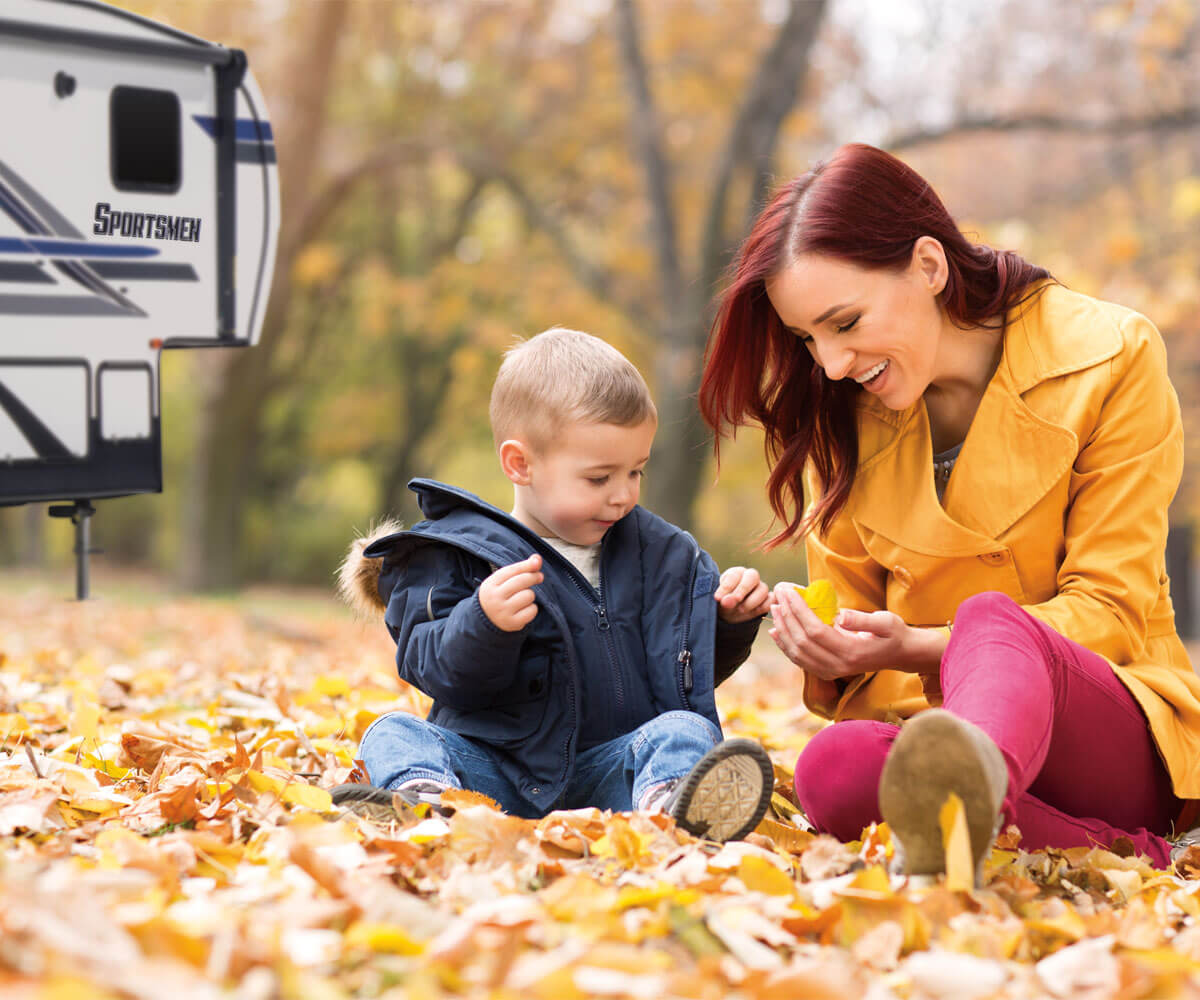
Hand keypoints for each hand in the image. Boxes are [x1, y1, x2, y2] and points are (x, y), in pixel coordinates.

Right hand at [478, 554, 542, 631]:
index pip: (512, 571)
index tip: (537, 563)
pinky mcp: (513, 623)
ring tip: (523, 598)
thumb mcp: (503, 580)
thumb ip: (520, 568)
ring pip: (529, 595)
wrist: (487, 619)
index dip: (527, 565)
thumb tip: (537, 558)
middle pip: (522, 581)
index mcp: (490, 585)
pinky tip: (524, 608)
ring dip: (530, 595)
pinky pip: (532, 610)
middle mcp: (495, 598)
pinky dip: (532, 608)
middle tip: (539, 577)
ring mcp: (503, 612)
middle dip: (534, 577)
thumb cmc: (499, 595)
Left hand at [714, 566, 770, 622]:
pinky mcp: (769, 598)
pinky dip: (764, 606)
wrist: (732, 612)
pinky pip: (771, 600)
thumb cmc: (725, 601)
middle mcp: (750, 577)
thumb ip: (724, 599)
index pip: (734, 575)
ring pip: (763, 589)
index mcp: (737, 572)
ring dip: (751, 601)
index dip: (726, 586)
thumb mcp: (721, 600)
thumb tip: (727, 602)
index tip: (718, 598)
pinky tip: (754, 612)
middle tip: (733, 601)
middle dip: (742, 589)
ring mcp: (761, 587)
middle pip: (753, 576)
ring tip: (740, 610)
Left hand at [767, 581, 941, 678]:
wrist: (901, 655)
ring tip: (775, 608)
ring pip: (797, 652)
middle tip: (778, 594)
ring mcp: (831, 671)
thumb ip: (863, 620)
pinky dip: (785, 646)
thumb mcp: (886, 622)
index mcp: (851, 652)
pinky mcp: (827, 671)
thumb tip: (840, 615)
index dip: (799, 610)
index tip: (789, 591)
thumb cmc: (894, 634)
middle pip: (802, 641)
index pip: (816, 630)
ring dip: (782, 629)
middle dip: (787, 616)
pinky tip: (776, 632)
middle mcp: (838, 665)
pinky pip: (800, 660)